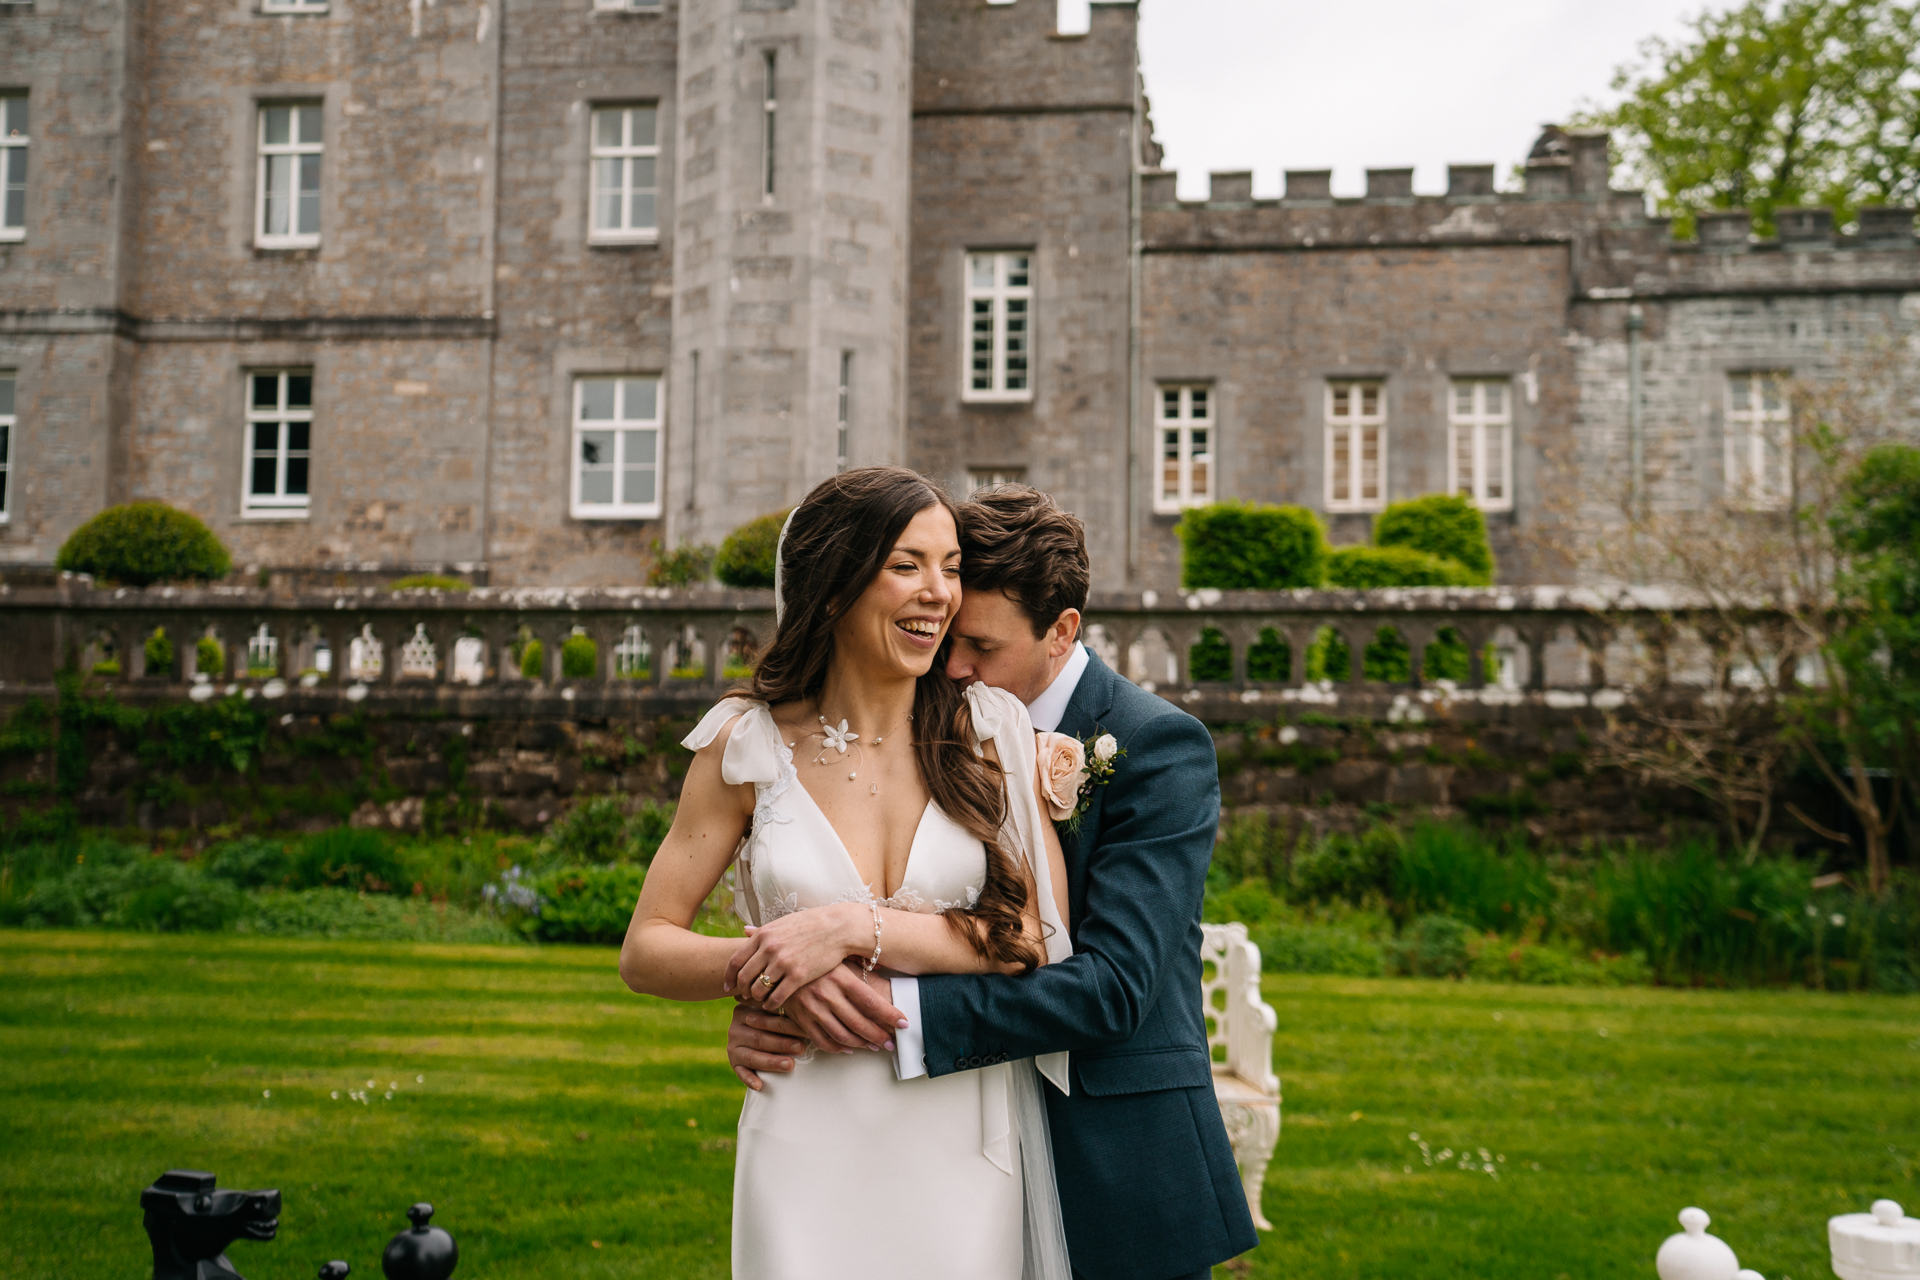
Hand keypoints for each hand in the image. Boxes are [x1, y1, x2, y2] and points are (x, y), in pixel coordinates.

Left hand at [724, 904, 865, 1009]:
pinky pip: (777, 997)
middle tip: (743, 996)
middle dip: (741, 989)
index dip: (729, 976)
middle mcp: (769, 948)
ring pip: (759, 989)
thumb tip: (743, 930)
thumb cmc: (811, 924)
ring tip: (761, 1000)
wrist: (838, 927)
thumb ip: (762, 930)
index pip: (735, 960)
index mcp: (763, 935)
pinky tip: (774, 1005)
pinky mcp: (799, 975)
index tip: (728, 986)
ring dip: (757, 998)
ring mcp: (784, 962)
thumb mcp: (782, 923)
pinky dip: (772, 1004)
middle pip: (744, 977)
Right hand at [728, 1003, 807, 1090]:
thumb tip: (807, 1018)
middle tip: (801, 1048)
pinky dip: (749, 1079)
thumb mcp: (775, 1011)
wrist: (757, 1031)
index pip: (766, 1018)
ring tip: (790, 1064)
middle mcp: (735, 1029)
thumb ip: (784, 1012)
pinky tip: (759, 1085)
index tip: (805, 1030)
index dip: (787, 1025)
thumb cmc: (774, 1019)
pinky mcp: (734, 1063)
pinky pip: (740, 1072)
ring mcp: (733, 1047)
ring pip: (751, 1056)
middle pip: (759, 1038)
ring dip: (771, 1062)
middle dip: (782, 1044)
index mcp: (745, 1011)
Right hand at [775, 961, 902, 1053]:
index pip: (872, 1002)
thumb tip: (882, 970)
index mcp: (841, 977)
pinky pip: (821, 1040)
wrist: (776, 958)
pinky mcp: (800, 1018)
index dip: (890, 1015)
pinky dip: (837, 1047)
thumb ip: (858, 964)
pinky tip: (848, 1048)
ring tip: (874, 1047)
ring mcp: (813, 1008)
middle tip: (893, 1043)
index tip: (904, 1024)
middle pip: (860, 1022)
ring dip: (861, 1044)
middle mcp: (828, 994)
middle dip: (879, 1036)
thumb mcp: (836, 956)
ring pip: (842, 1034)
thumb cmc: (813, 954)